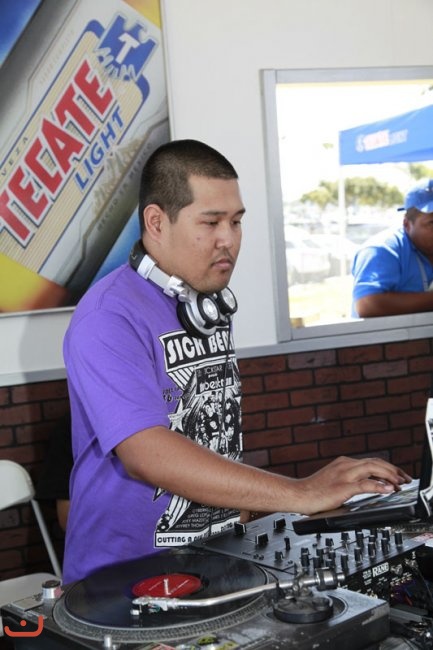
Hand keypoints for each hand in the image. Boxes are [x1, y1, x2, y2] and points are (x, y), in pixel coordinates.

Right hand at [297, 456, 411, 514]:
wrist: (297, 494)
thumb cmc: (313, 491)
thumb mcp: (334, 480)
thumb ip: (349, 479)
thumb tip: (367, 485)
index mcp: (343, 462)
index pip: (371, 461)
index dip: (387, 467)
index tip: (398, 475)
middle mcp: (345, 464)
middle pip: (375, 462)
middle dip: (393, 470)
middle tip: (405, 478)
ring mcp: (344, 474)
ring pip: (373, 468)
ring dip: (390, 475)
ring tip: (400, 483)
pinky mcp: (342, 487)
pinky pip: (365, 484)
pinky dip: (379, 486)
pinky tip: (388, 489)